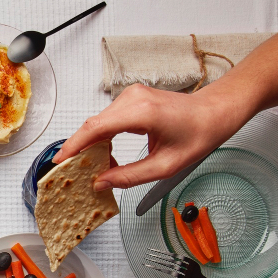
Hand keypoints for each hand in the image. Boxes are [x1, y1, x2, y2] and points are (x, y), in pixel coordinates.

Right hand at [53, 83, 250, 190]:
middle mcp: (133, 98)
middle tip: (73, 172)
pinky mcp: (133, 98)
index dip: (74, 146)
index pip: (95, 128)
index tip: (60, 161)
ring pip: (99, 122)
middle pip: (93, 125)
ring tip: (94, 168)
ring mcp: (132, 95)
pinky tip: (106, 155)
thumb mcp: (166, 165)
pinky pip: (108, 119)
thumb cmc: (200, 132)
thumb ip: (131, 176)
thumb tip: (103, 182)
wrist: (217, 111)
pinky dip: (103, 137)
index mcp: (141, 112)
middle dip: (81, 150)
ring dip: (93, 145)